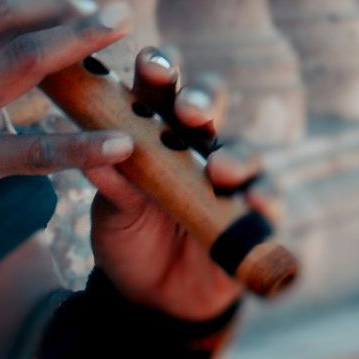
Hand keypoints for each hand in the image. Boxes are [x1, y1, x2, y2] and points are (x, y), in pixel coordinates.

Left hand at [82, 48, 278, 325]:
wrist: (153, 294)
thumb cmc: (128, 234)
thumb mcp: (113, 211)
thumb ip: (111, 185)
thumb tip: (89, 157)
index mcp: (155, 129)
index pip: (159, 88)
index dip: (159, 69)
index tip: (149, 64)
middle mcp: (197, 145)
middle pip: (209, 106)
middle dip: (202, 100)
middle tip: (189, 111)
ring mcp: (230, 181)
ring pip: (246, 153)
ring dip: (237, 157)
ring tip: (221, 170)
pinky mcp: (253, 219)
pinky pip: (270, 204)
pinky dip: (267, 201)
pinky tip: (259, 204)